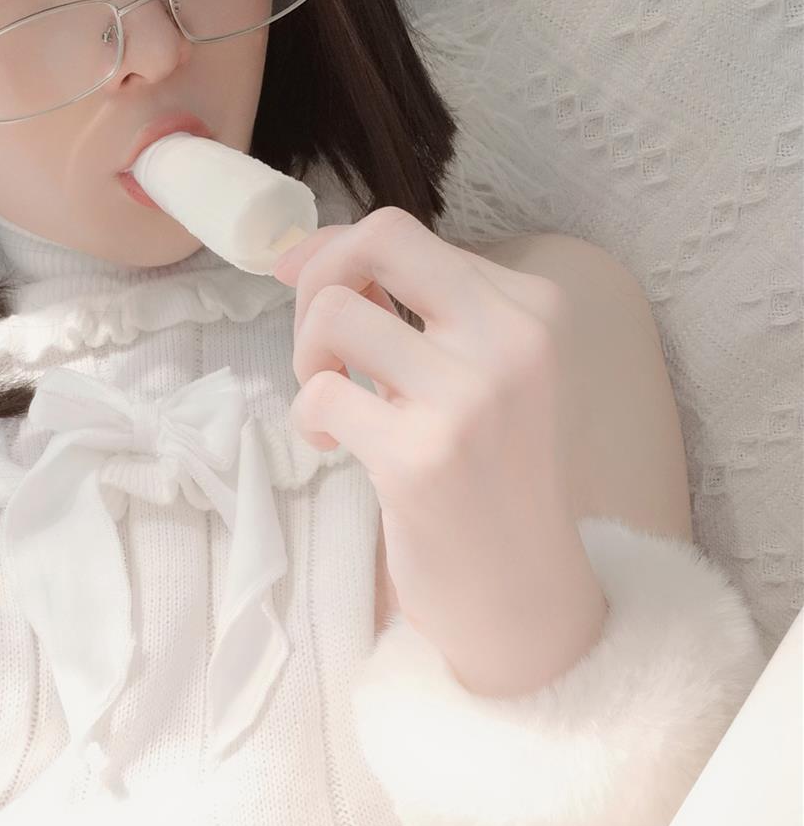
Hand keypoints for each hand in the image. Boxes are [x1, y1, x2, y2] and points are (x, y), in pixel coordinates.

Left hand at [272, 209, 608, 696]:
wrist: (521, 593)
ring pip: (334, 314)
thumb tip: (296, 251)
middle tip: (321, 350)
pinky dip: (308, 420)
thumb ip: (401, 306)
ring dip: (308, 359)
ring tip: (335, 406)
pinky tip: (339, 448)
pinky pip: (320, 395)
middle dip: (318, 281)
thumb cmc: (484, 477)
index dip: (335, 256)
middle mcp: (512, 340)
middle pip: (377, 239)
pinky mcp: (422, 459)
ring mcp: (470, 399)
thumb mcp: (467, 373)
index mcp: (531, 308)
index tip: (313, 298)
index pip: (403, 232)